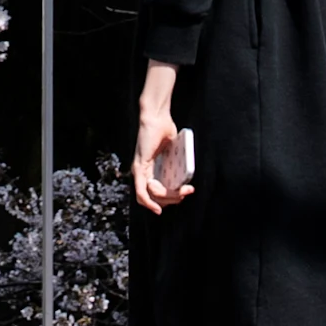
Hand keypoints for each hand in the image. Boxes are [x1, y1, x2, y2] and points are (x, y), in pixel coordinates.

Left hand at [132, 87, 194, 214]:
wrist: (158, 117)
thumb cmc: (164, 130)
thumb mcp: (174, 152)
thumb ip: (178, 163)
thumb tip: (186, 177)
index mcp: (150, 170)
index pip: (158, 193)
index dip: (173, 197)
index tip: (187, 191)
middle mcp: (142, 173)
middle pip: (156, 198)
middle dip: (174, 199)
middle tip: (187, 191)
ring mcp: (139, 171)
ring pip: (151, 197)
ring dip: (168, 198)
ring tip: (181, 192)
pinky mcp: (139, 167)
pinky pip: (141, 191)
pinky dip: (149, 202)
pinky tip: (157, 208)